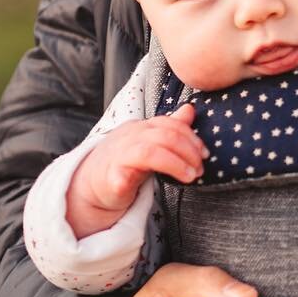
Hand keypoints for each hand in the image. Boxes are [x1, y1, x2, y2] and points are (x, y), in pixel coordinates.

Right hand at [66, 105, 207, 238]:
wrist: (92, 182)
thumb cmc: (126, 162)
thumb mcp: (150, 142)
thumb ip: (171, 128)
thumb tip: (190, 110)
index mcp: (142, 128)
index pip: (171, 124)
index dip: (192, 138)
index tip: (205, 154)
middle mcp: (130, 138)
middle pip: (165, 136)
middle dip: (189, 152)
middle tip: (199, 169)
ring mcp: (119, 157)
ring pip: (149, 152)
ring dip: (175, 164)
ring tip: (189, 177)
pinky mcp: (109, 179)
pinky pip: (117, 177)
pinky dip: (123, 181)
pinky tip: (131, 186)